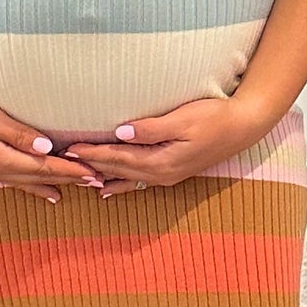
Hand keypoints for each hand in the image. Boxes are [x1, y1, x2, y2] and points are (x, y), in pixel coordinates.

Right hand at [0, 83, 113, 203]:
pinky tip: (47, 193)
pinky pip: (19, 182)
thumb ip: (18, 135)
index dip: (70, 170)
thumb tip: (46, 148)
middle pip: (41, 177)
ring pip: (32, 182)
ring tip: (79, 189)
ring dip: (56, 184)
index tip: (93, 172)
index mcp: (2, 159)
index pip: (44, 166)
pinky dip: (37, 187)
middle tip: (97, 181)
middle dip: (69, 179)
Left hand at [62, 95, 273, 198]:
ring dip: (102, 175)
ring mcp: (167, 175)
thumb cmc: (215, 117)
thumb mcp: (183, 119)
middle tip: (63, 160)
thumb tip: (120, 132)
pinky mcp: (172, 171)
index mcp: (162, 160)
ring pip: (126, 178)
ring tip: (78, 177)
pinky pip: (138, 181)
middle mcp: (162, 173)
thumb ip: (151, 128)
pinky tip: (107, 189)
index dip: (92, 152)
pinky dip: (120, 183)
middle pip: (118, 170)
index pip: (118, 157)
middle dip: (90, 164)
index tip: (69, 148)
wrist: (243, 127)